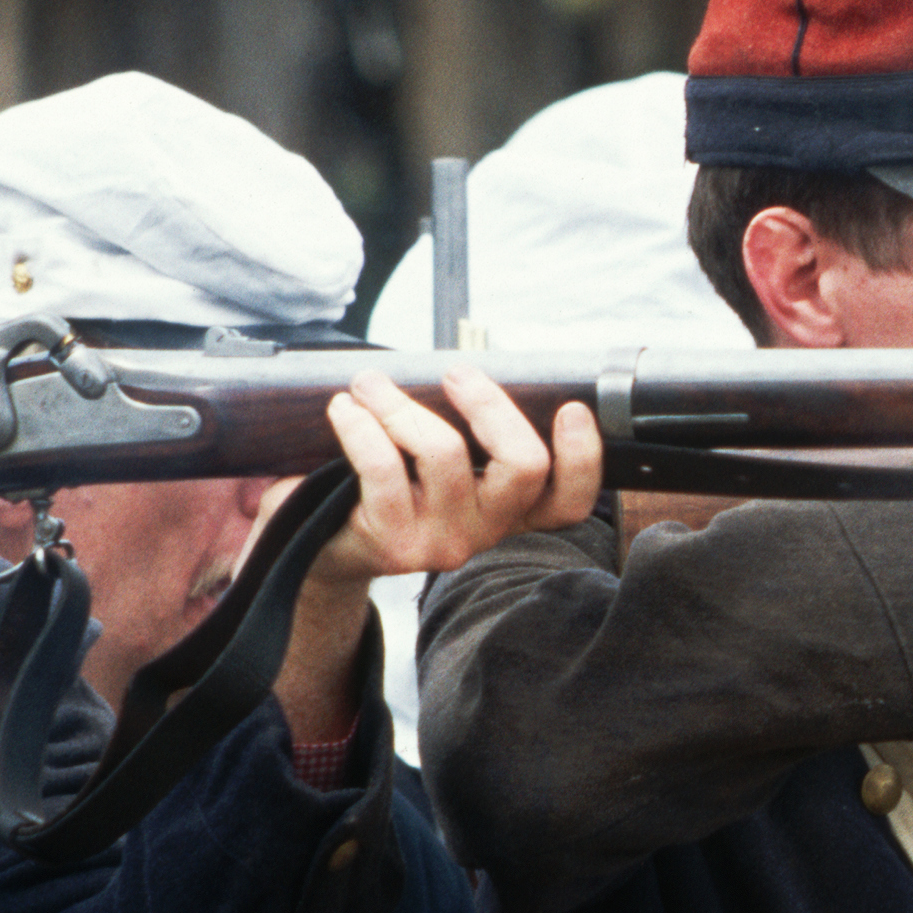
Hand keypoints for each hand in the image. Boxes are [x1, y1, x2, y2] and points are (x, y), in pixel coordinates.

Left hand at [314, 363, 601, 589]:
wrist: (329, 546)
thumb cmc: (392, 485)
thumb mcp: (441, 464)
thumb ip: (469, 429)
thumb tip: (464, 366)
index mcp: (511, 510)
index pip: (570, 501)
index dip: (583, 457)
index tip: (571, 408)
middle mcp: (488, 531)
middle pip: (524, 464)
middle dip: (491, 404)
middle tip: (455, 372)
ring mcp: (446, 543)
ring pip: (444, 453)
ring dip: (398, 402)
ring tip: (369, 384)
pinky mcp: (396, 546)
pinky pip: (383, 467)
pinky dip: (360, 426)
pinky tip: (343, 409)